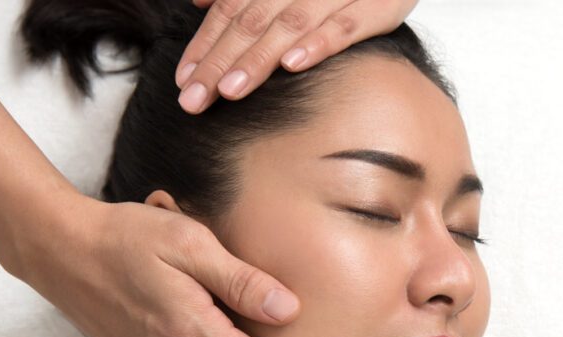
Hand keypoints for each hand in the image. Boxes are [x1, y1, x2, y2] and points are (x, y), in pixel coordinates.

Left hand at [175, 0, 418, 113]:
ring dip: (259, 58)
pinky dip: (319, 44)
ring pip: (290, 25)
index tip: (184, 80)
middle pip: (251, 22)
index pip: (231, 11)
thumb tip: (199, 0)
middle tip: (194, 99)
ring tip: (232, 91)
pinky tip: (293, 65)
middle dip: (220, 61)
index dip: (206, 45)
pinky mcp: (378, 5)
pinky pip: (345, 27)